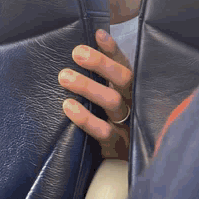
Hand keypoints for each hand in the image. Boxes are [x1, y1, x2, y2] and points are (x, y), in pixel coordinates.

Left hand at [58, 29, 132, 159]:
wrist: (130, 164)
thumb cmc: (115, 121)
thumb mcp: (112, 96)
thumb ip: (101, 74)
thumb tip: (86, 44)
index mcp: (132, 87)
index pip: (124, 63)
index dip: (112, 49)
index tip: (98, 34)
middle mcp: (133, 102)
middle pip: (123, 78)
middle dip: (99, 63)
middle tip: (76, 53)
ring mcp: (128, 124)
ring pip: (112, 101)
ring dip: (87, 86)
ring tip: (64, 77)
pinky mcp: (119, 146)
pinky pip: (103, 131)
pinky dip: (86, 118)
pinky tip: (69, 107)